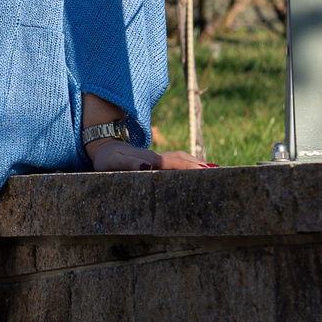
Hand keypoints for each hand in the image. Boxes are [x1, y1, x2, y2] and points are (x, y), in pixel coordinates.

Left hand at [83, 139, 204, 170]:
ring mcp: (157, 158)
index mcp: (149, 159)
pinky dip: (189, 164)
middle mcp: (156, 157)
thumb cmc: (107, 160)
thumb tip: (148, 166)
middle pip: (182, 159)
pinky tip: (199, 170)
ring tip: (213, 172)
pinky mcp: (156, 161)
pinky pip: (176, 161)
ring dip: (196, 164)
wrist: (103, 148)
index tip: (205, 171)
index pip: (173, 163)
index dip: (189, 166)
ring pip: (180, 158)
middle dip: (199, 166)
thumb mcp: (114, 162)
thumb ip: (129, 164)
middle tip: (218, 173)